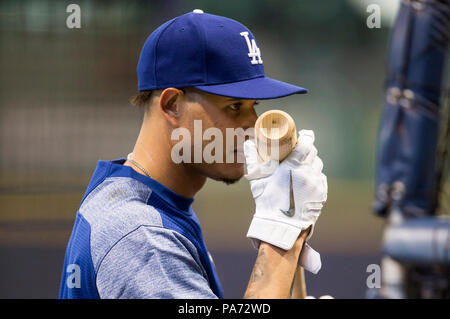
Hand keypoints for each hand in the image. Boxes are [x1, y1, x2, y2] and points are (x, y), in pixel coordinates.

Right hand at [244, 129, 327, 251]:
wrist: (281, 225)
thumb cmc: (267, 201)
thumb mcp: (257, 179)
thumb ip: (252, 159)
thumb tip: (248, 142)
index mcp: (292, 167)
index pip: (306, 144)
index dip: (307, 136)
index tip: (304, 134)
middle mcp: (307, 173)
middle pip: (313, 153)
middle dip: (307, 149)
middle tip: (300, 151)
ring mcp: (316, 184)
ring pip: (318, 165)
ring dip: (312, 162)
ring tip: (302, 166)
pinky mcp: (321, 194)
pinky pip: (320, 178)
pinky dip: (315, 176)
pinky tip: (306, 179)